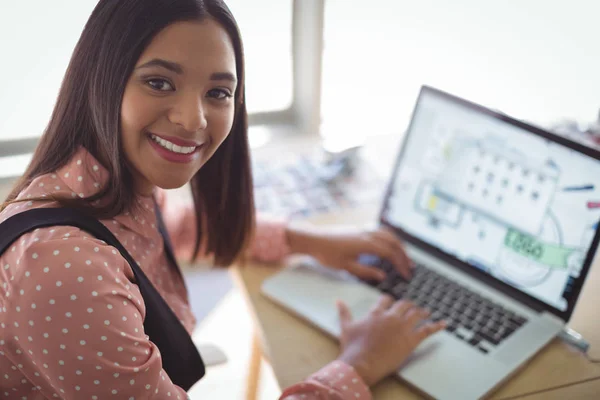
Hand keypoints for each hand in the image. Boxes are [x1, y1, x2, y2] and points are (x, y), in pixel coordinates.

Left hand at [286, 225, 412, 280]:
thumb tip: (382, 276)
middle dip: (404, 254)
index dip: (400, 264)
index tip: (406, 274)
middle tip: (410, 267)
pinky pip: (381, 230)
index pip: (390, 253)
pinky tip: (390, 245)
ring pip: (388, 234)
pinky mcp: (359, 228)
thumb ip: (366, 271)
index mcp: (366, 243)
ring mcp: (364, 229)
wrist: (312, 239)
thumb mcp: (346, 267)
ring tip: (404, 256)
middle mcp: (367, 233)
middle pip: (393, 242)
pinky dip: (390, 237)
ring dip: (398, 245)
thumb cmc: (327, 254)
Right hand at [336, 295, 445, 385]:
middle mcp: (391, 317)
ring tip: (426, 312)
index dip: (390, 300)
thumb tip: (338, 301)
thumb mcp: (346, 327)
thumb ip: (344, 312)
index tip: (392, 302)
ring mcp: (402, 328)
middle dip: (408, 304)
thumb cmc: (352, 347)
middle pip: (404, 304)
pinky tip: (444, 323)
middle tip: (412, 306)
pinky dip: (437, 326)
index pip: (386, 300)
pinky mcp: (410, 340)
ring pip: (416, 314)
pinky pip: (427, 330)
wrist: (361, 363)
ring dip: (422, 312)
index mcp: (376, 313)